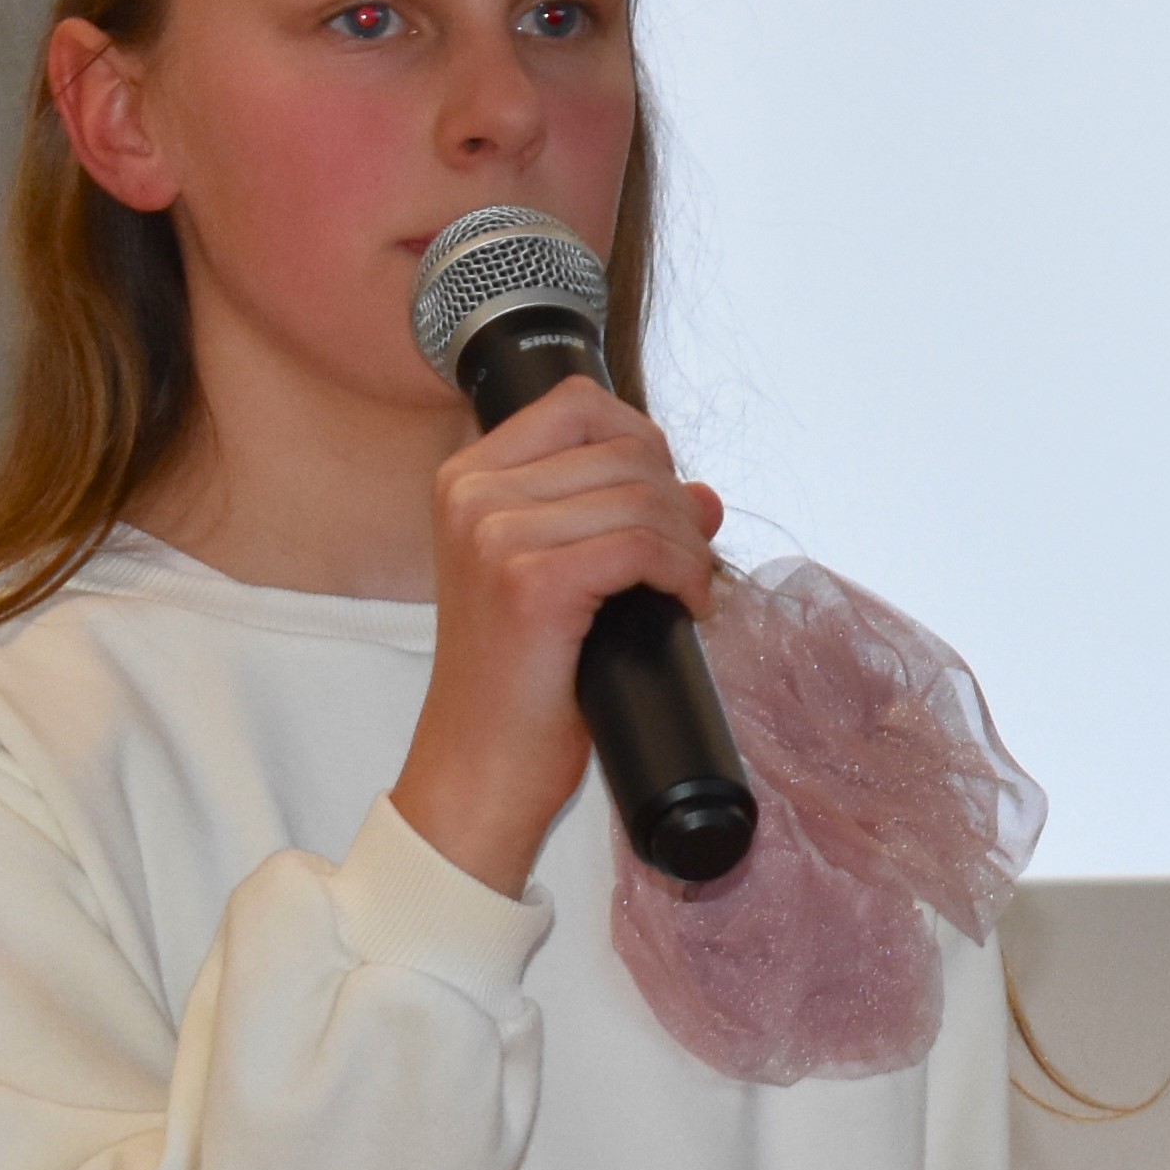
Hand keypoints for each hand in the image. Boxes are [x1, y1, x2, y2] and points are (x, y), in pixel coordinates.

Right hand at [392, 376, 722, 891]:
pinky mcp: (531, 583)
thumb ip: (619, 519)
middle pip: (624, 447)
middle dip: (677, 504)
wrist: (479, 766)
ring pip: (644, 495)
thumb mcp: (562, 577)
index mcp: (466, 479)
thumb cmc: (520, 679)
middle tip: (685, 564)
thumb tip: (704, 494)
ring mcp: (495, 535)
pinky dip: (684, 574)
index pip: (580, 404)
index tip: (660, 506)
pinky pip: (644, 546)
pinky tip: (685, 609)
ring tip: (686, 591)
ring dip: (688, 544)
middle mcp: (472, 494)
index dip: (643, 445)